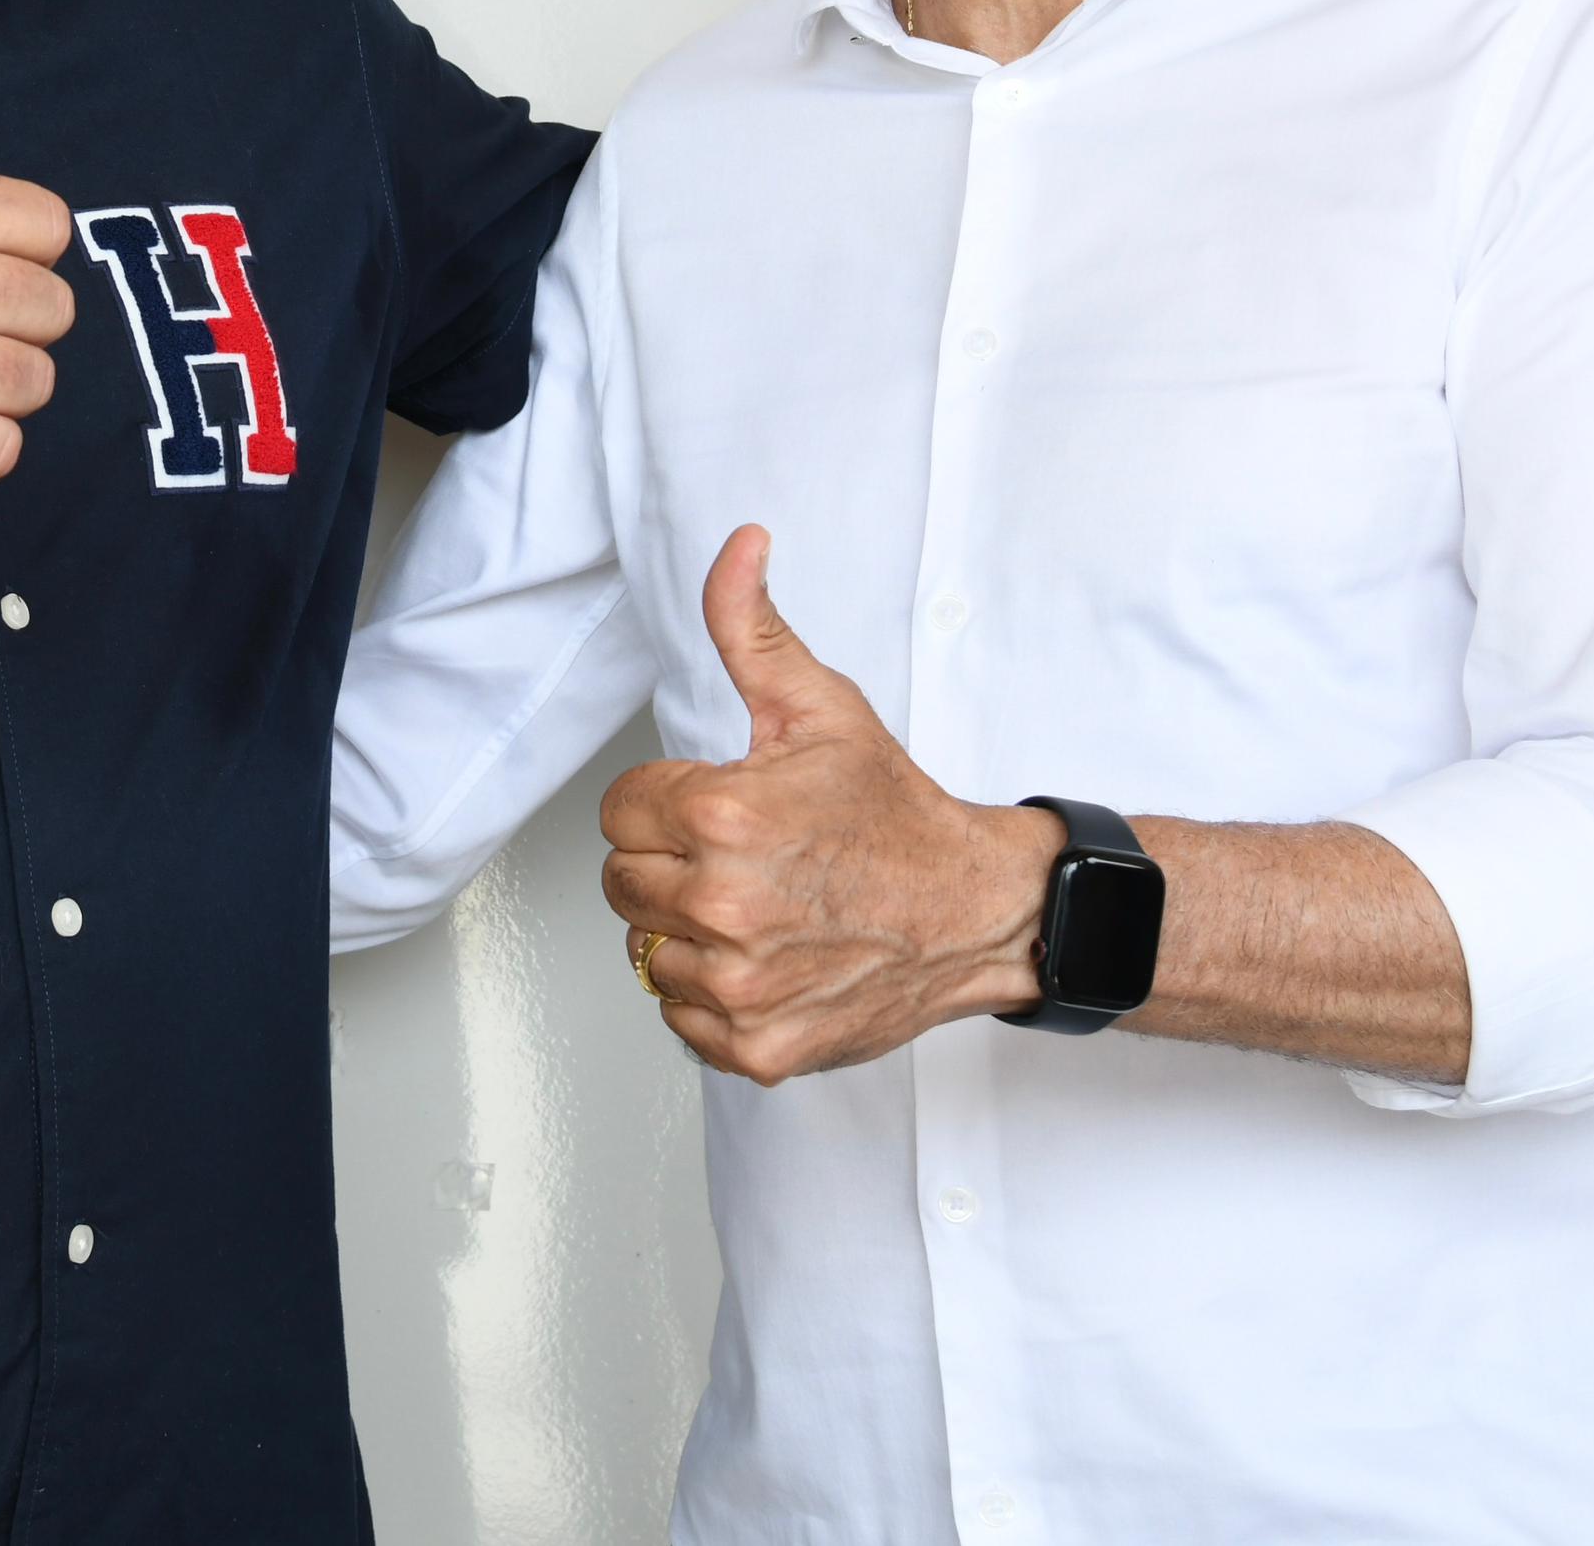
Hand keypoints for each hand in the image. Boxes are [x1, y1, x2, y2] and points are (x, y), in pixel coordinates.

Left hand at [599, 527, 1063, 1084]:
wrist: (975, 912)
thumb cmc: (896, 814)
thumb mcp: (822, 706)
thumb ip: (753, 626)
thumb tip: (738, 547)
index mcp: (721, 816)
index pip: (617, 811)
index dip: (667, 803)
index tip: (722, 809)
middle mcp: (721, 906)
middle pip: (622, 881)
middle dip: (672, 864)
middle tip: (745, 857)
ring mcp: (737, 986)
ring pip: (647, 952)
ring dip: (691, 933)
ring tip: (760, 909)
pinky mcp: (755, 1046)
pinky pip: (679, 1019)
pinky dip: (713, 997)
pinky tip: (767, 960)